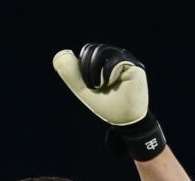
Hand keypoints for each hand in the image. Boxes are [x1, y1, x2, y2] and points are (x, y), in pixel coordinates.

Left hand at [53, 43, 165, 160]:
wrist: (123, 118)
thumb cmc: (105, 104)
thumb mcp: (82, 88)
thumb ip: (71, 73)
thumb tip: (60, 54)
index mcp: (104, 60)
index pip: (87, 51)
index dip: (81, 66)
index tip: (88, 85)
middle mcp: (115, 56)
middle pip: (91, 49)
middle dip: (85, 69)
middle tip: (92, 87)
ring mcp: (126, 60)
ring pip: (101, 51)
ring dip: (93, 71)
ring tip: (99, 86)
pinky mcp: (135, 66)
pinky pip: (114, 61)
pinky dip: (106, 74)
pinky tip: (110, 84)